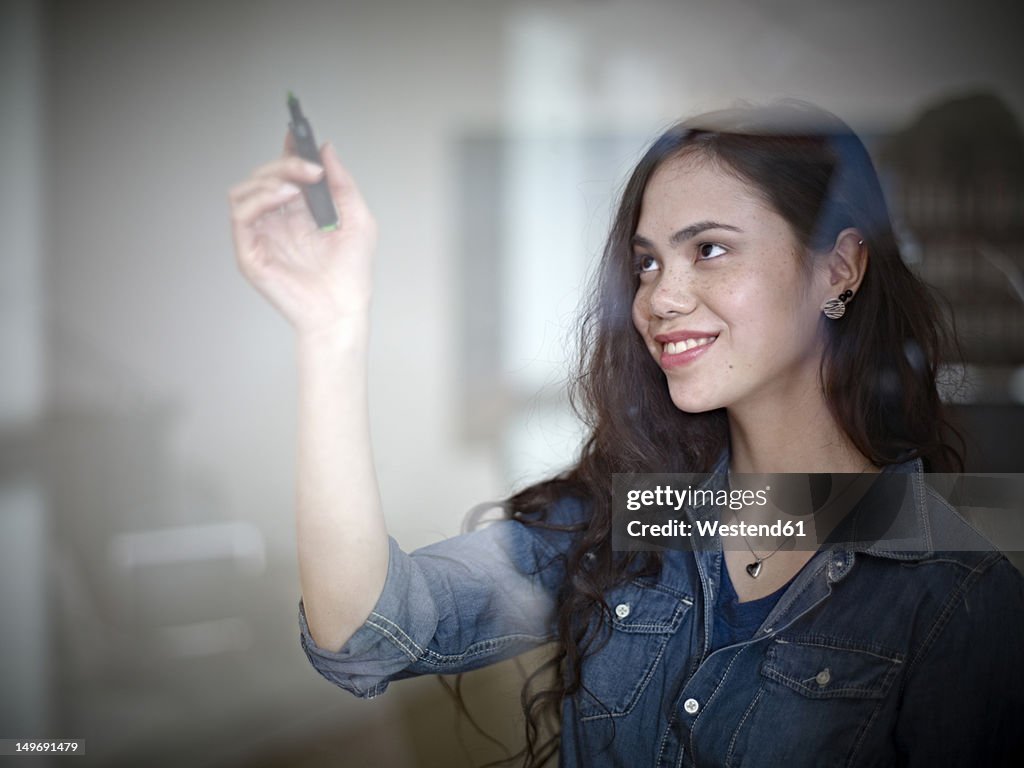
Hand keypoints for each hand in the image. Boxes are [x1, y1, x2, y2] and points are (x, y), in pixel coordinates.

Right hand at [228, 137, 376, 337]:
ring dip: (269, 178)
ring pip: (243, 190)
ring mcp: (261, 236)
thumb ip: (342, 183)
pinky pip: (241, 214)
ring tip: (296, 186)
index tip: (298, 133)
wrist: (342, 309)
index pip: (284, 174)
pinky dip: (260, 198)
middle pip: (263, 177)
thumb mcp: (358, 218)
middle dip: (285, 163)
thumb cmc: (351, 273)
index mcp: (299, 214)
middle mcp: (276, 222)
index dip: (288, 151)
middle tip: (310, 168)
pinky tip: (284, 196)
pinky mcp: (249, 252)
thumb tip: (326, 148)